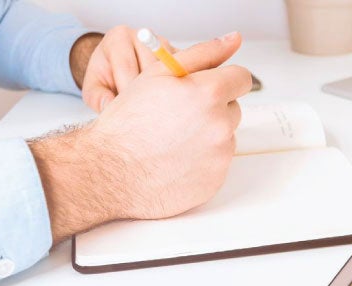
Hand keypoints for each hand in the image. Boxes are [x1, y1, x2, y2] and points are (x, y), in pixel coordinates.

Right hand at [30, 32, 250, 242]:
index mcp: (209, 93)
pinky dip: (202, 161)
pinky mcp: (215, 180)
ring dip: (207, 135)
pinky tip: (175, 160)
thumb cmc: (128, 122)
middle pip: (233, 108)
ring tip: (172, 140)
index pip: (241, 78)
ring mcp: (219, 156)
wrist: (110, 172)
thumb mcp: (159, 74)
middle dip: (212, 108)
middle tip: (178, 116)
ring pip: (225, 136)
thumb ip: (202, 53)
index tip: (208, 87)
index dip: (222, 80)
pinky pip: (217, 163)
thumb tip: (234, 39)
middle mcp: (220, 124)